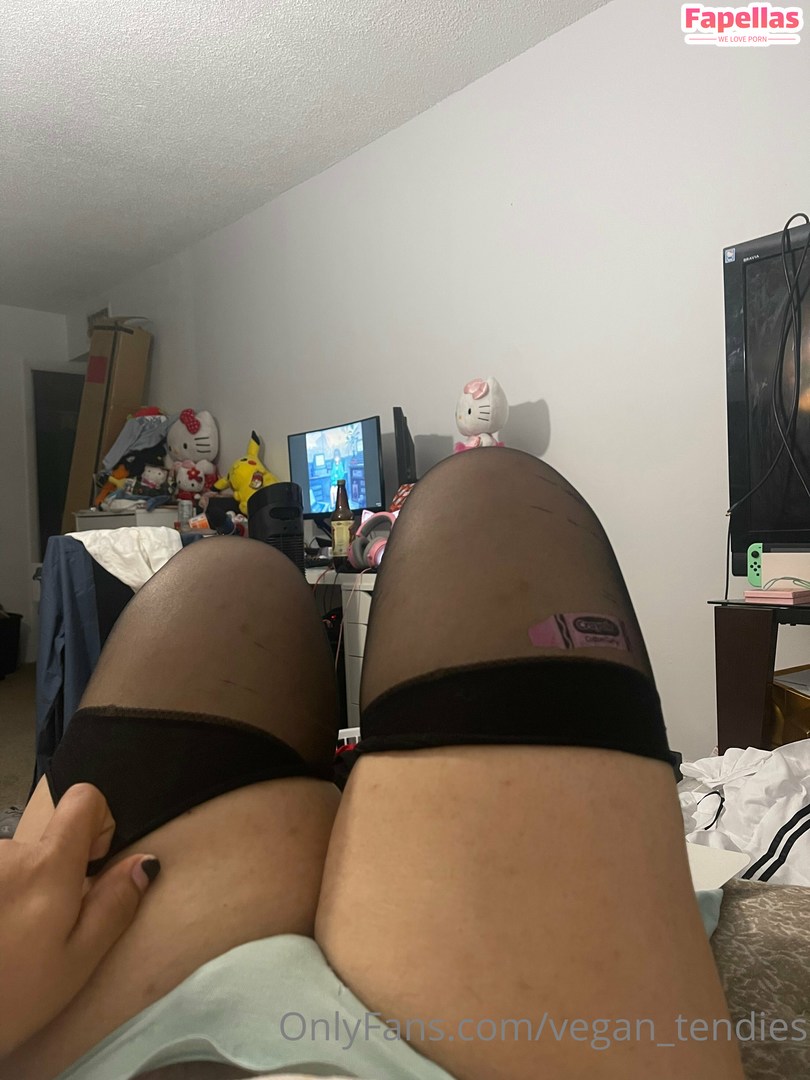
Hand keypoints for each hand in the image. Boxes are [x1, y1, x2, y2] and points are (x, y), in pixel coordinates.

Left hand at [0, 784, 160, 1056]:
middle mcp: (7, 851)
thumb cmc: (13, 998)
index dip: (98, 824)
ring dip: (22, 890)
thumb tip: (146, 862)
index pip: (84, 798)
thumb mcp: (77, 962)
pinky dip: (1, 898)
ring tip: (10, 941)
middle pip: (48, 840)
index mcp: (46, 865)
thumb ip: (114, 905)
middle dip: (55, 874)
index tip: (91, 866)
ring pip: (17, 862)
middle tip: (44, 930)